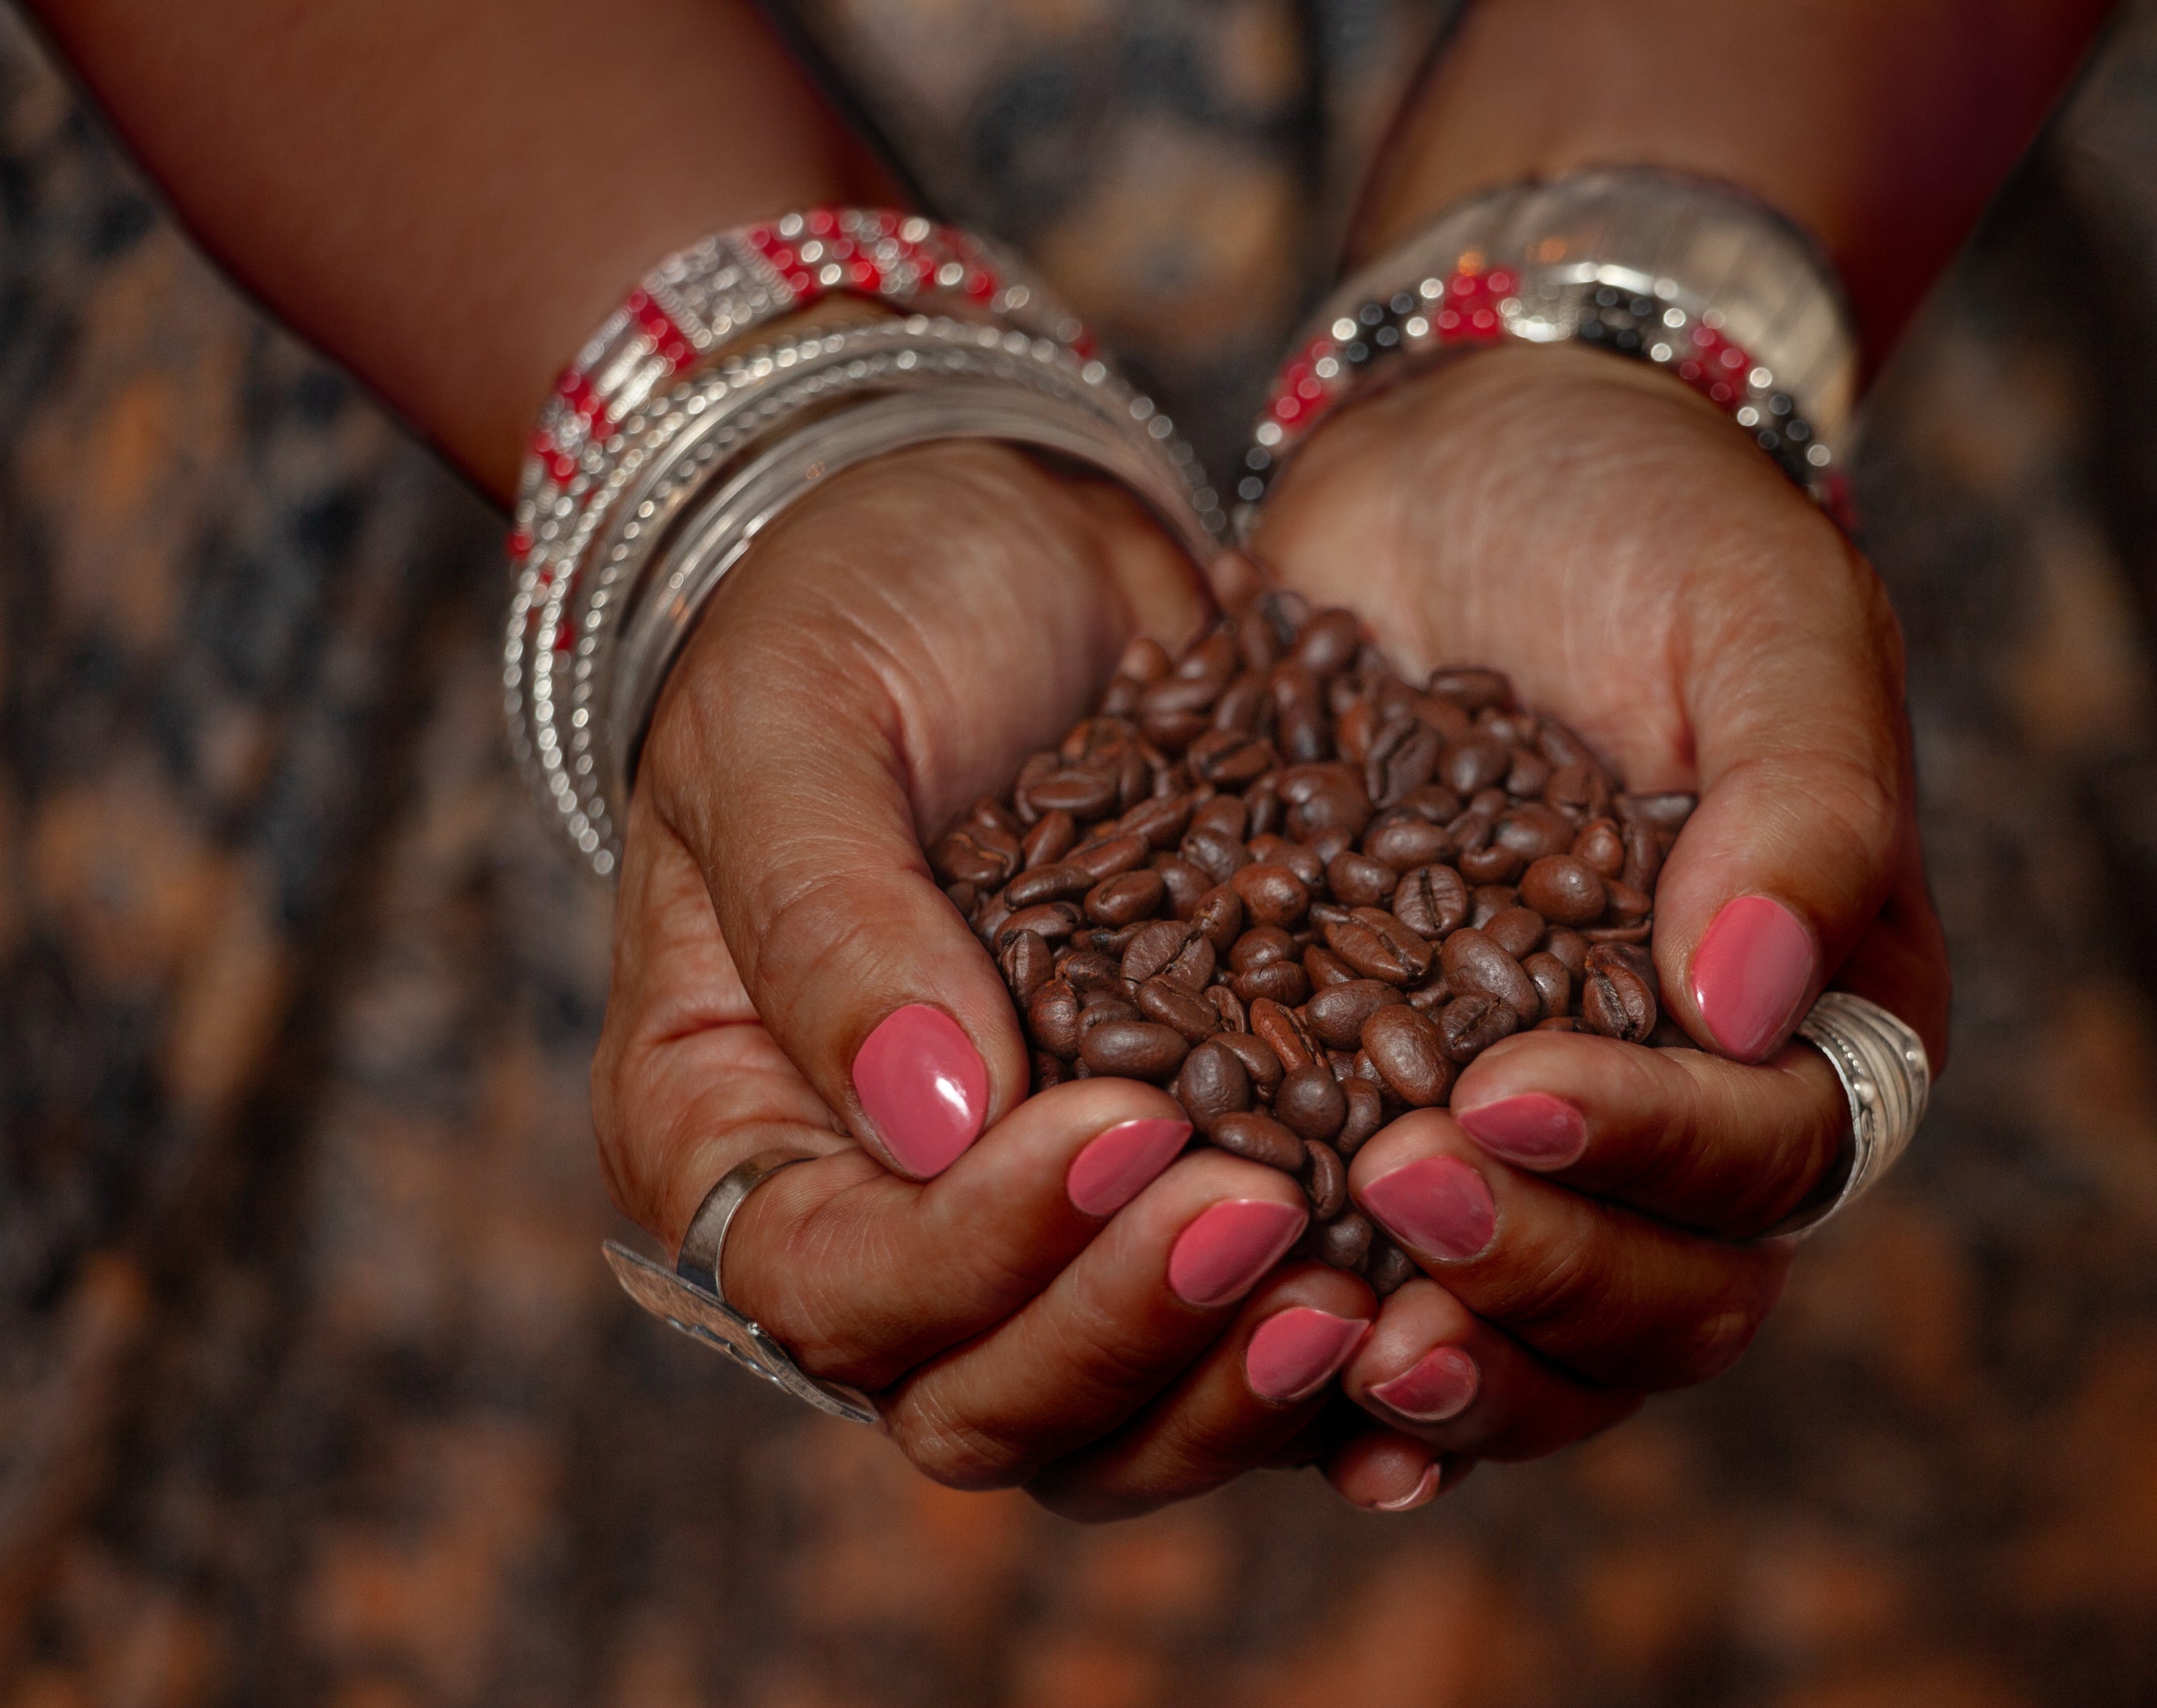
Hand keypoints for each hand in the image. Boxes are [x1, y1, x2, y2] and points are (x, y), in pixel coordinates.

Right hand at [592, 443, 1377, 1519]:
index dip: (973, 1250)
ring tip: (1358, 1291)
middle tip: (1264, 1216)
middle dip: (1122, 1336)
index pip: (833, 1287)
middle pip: (978, 1405)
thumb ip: (834, 918)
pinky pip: (1233, 1346)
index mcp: (733, 1130)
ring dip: (1230, 1385)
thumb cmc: (858, 612)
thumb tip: (929, 1118)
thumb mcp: (796, 721)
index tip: (1126, 1121)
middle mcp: (875, 1221)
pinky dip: (1324, 1366)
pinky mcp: (1172, 1203)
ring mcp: (1033, 1233)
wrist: (1018, 551)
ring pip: (1116, 1426)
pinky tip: (1423, 1314)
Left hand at [1249, 344, 1949, 1505]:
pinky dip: (1339, 1364)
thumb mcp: (1762, 617)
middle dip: (1537, 1271)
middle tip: (1394, 1191)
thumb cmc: (1650, 526)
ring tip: (1331, 1337)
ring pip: (1537, 1342)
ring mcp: (1535, 1141)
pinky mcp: (1386, 1125)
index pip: (1769, 1157)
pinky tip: (1263, 1375)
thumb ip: (1799, 801)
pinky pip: (1390, 1296)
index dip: (1648, 1152)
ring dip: (1447, 1363)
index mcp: (1812, 1016)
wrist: (1468, 468)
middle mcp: (1685, 1113)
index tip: (1505, 1089)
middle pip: (1664, 1300)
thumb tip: (1752, 1006)